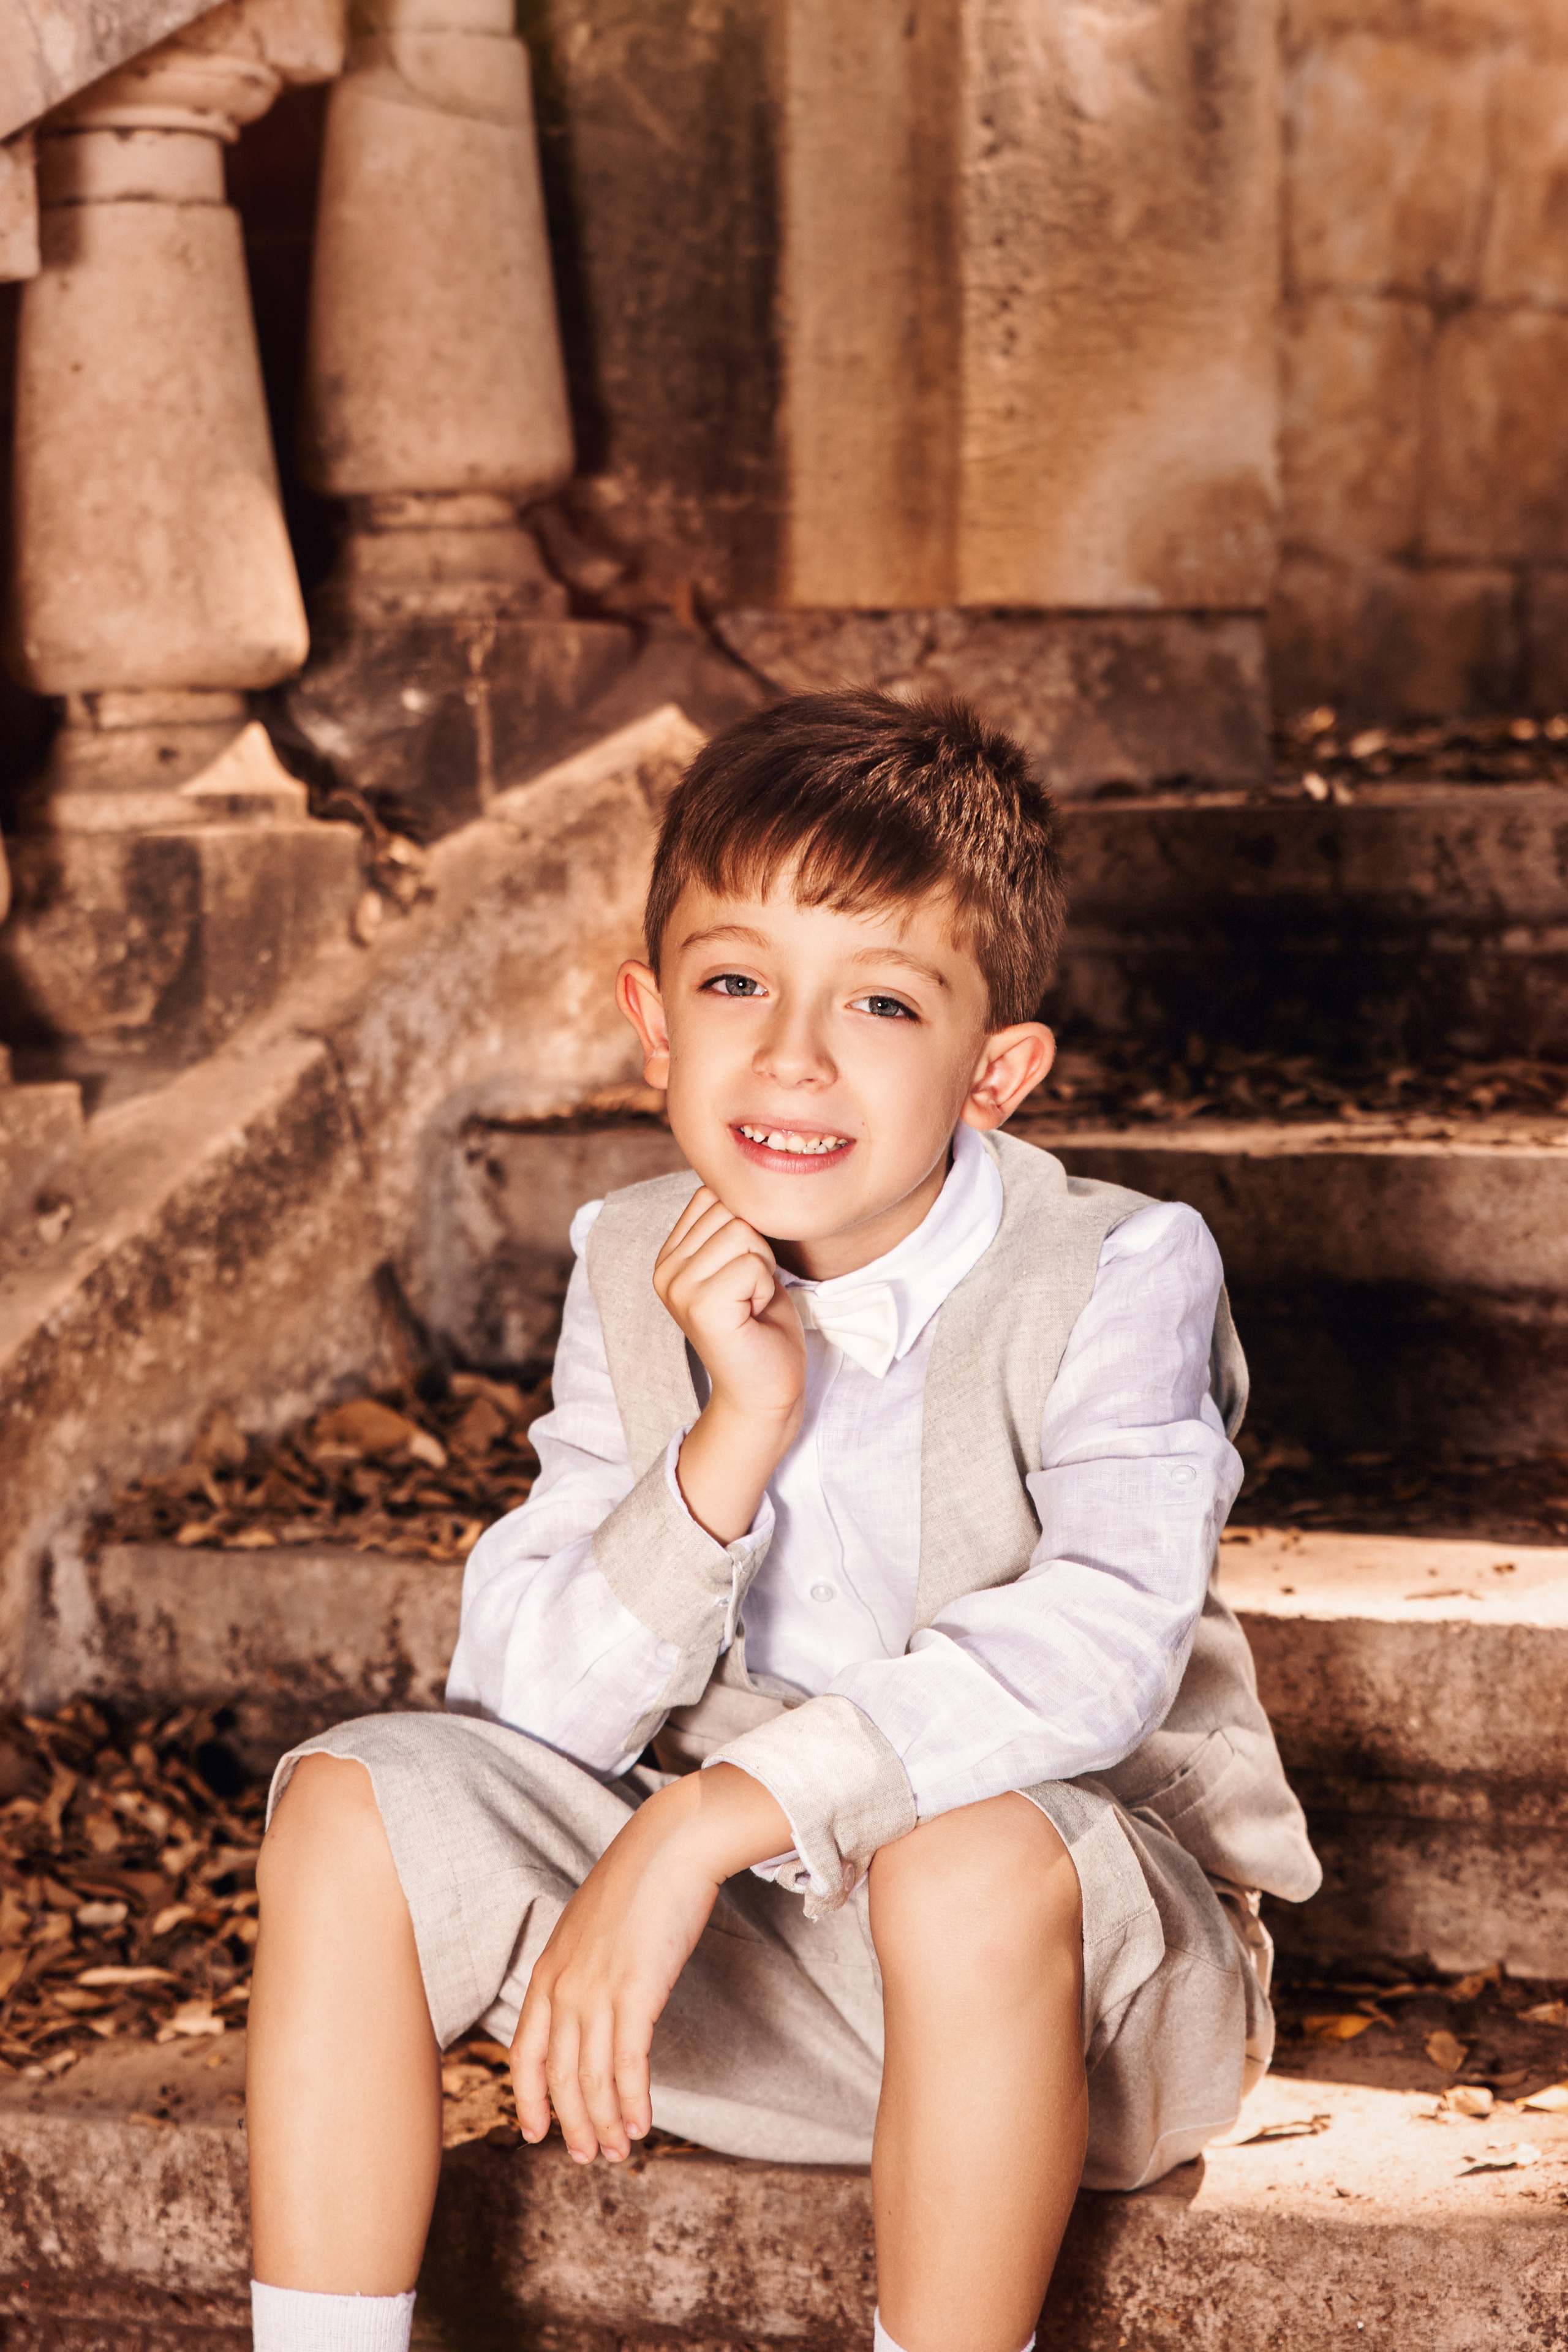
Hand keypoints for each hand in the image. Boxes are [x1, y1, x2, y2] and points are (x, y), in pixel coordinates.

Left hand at [510, 1766, 791, 2162]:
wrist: (671, 1846)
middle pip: (558, 2076)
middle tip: (590, 2155)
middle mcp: (564, 1988)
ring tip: (618, 2150)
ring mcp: (597, 1992)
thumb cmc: (639, 1883)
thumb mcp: (591, 1928)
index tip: (537, 2132)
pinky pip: (627, 2065)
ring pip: (591, 2079)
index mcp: (548, 1972)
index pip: (523, 2053)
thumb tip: (591, 2000)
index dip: (528, 2098)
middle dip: (573, 2123)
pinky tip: (641, 2124)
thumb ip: (582, 1967)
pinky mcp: (636, 1994)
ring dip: (605, 2122)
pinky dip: (632, 2101)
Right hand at [653, 1187, 806, 1541]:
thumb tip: (747, 1177)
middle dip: (757, 1249)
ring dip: (763, 1269)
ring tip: (751, 1303)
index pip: (713, 1195)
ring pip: (744, 1232)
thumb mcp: (741, 1263)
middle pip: (731, 1210)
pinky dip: (765, 1288)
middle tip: (750, 1294)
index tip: (744, 1276)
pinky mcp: (700, 1305)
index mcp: (669, 1256)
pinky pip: (753, 1262)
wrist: (765, 1390)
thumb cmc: (762, 1327)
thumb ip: (729, 1225)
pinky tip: (753, 1316)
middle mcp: (664, 1270)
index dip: (747, 1230)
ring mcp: (678, 1288)